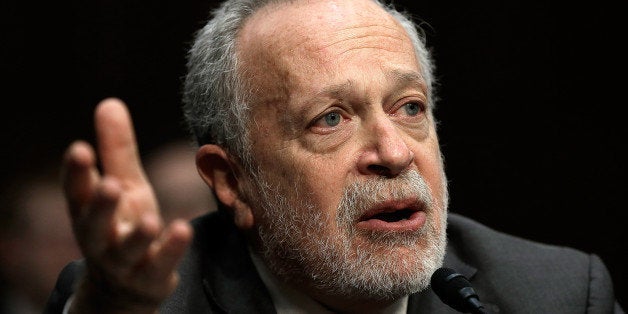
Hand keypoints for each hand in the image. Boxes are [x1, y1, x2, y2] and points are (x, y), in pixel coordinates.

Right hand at [62, 98, 192, 312]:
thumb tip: (109, 102)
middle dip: (100, 206)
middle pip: (93, 225)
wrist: (128, 285)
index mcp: (90, 212)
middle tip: (109, 185)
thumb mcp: (124, 186)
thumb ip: (116, 150)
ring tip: (151, 218)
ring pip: (126, 251)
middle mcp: (101, 239)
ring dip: (137, 236)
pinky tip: (183, 230)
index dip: (76, 173)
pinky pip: (159, 267)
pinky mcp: (150, 278)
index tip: (79, 149)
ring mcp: (125, 263)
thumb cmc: (124, 224)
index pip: (77, 193)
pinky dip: (170, 251)